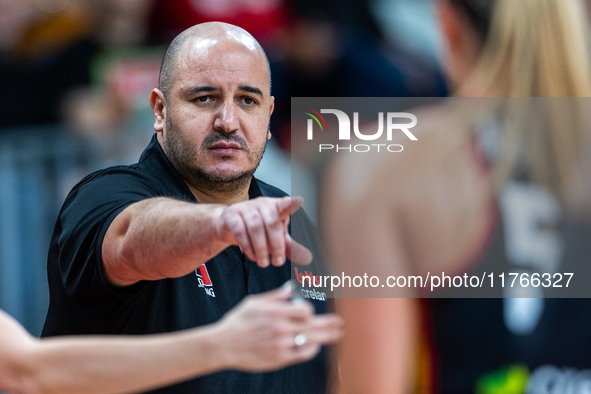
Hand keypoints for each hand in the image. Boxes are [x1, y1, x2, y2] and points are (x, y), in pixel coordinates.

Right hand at [215, 196, 312, 266]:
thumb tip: (308, 259)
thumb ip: (290, 248)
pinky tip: (253, 256)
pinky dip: (248, 247)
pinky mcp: (232, 216)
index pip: (285, 205)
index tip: (300, 201)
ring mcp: (246, 208)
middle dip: (276, 245)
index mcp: (276, 207)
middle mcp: (262, 204)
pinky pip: (240, 231)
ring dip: (261, 248)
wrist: (228, 226)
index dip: (291, 204)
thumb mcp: (276, 238)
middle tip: (278, 262)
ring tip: (264, 263)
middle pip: (272, 223)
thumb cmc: (258, 230)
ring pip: (256, 227)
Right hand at [215, 283, 342, 371]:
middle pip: (314, 325)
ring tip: (337, 334)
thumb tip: (291, 288)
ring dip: (327, 337)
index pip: (305, 310)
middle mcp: (281, 328)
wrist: (225, 344)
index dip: (310, 311)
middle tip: (341, 323)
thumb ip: (275, 296)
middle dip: (330, 323)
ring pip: (311, 340)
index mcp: (276, 312)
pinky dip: (311, 350)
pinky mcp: (279, 358)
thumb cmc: (238, 321)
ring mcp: (281, 344)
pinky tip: (316, 346)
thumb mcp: (255, 302)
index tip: (309, 313)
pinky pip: (302, 354)